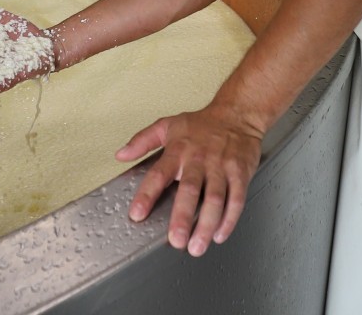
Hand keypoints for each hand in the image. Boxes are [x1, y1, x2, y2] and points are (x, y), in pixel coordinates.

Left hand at [117, 105, 263, 256]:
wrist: (238, 114)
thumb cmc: (202, 124)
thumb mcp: (167, 125)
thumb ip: (142, 141)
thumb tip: (120, 154)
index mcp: (178, 151)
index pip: (158, 174)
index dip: (147, 194)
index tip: (137, 214)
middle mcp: (199, 160)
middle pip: (191, 190)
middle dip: (183, 217)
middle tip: (177, 240)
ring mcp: (221, 167)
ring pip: (215, 199)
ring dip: (207, 225)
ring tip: (197, 246)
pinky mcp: (240, 173)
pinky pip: (236, 199)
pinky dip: (229, 219)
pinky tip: (220, 234)